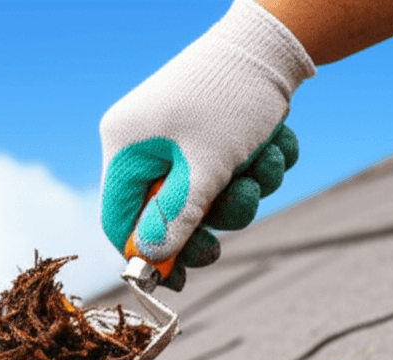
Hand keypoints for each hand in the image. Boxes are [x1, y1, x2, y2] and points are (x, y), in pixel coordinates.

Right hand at [99, 0, 314, 289]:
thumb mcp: (206, 166)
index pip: (118, 220)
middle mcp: (147, 145)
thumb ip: (177, 216)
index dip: (145, 256)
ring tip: (263, 160)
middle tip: (234, 219)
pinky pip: (229, 176)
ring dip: (245, 190)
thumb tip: (149, 260)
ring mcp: (179, 141)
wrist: (275, 44)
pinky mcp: (211, 137)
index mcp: (127, 147)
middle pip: (168, 215)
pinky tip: (273, 143)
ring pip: (207, 198)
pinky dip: (256, 168)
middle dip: (211, 219)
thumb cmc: (233, 99)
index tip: (179, 282)